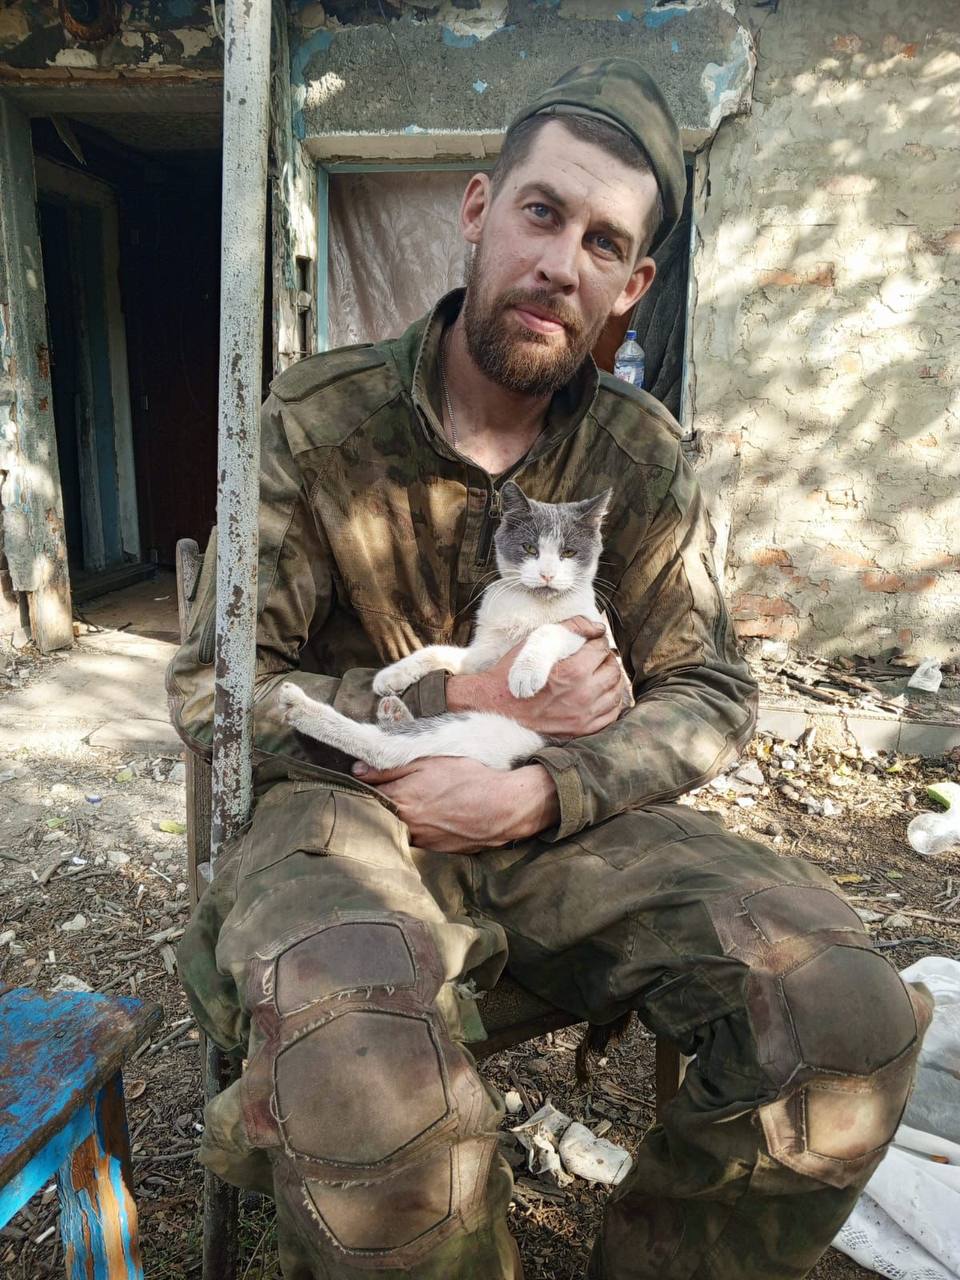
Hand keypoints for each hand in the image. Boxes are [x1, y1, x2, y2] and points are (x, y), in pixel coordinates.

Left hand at [352, 757, 558, 852]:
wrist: (502, 807)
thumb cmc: (468, 778)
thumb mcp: (429, 763)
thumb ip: (391, 768)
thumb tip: (358, 771)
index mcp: (400, 799)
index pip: (366, 797)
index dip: (363, 789)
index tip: (362, 784)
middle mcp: (405, 825)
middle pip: (378, 818)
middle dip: (376, 808)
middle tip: (382, 796)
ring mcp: (420, 841)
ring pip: (397, 832)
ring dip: (396, 822)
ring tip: (410, 809)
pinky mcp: (435, 851)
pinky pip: (416, 841)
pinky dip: (416, 832)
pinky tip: (428, 820)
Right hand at [448, 616, 623, 738]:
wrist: (495, 708)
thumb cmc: (514, 674)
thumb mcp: (536, 642)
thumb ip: (570, 627)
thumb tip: (597, 626)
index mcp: (574, 671)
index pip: (601, 649)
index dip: (596, 642)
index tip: (590, 643)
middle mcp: (583, 695)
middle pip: (612, 670)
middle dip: (606, 660)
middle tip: (596, 658)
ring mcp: (583, 716)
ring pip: (615, 693)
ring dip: (610, 680)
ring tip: (599, 675)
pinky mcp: (580, 730)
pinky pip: (610, 715)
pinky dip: (609, 703)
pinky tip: (599, 695)